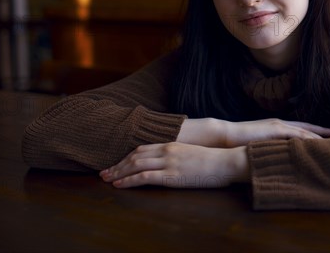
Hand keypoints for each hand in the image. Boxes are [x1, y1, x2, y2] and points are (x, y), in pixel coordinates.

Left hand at [100, 142, 248, 188]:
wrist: (226, 161)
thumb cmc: (212, 160)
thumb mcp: (191, 153)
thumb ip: (177, 154)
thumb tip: (168, 161)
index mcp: (171, 144)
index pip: (142, 149)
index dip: (126, 157)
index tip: (116, 163)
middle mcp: (167, 151)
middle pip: (135, 156)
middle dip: (118, 165)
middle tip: (104, 172)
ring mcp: (168, 162)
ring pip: (135, 165)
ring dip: (118, 172)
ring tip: (107, 179)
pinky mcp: (171, 174)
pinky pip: (144, 177)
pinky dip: (128, 180)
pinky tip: (119, 184)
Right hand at [223, 118, 329, 147]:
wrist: (227, 135)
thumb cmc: (240, 142)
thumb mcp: (259, 144)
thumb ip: (270, 146)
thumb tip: (278, 155)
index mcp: (277, 126)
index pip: (300, 128)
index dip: (314, 131)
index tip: (328, 133)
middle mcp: (280, 124)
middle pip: (306, 127)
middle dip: (322, 131)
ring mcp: (279, 125)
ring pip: (305, 131)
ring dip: (319, 136)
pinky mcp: (276, 130)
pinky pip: (297, 134)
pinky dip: (309, 138)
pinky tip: (319, 143)